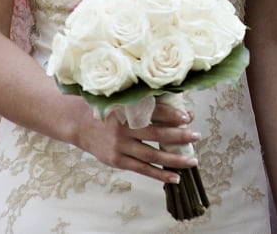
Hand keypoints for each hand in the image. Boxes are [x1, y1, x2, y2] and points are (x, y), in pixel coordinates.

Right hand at [73, 98, 201, 183]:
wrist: (79, 123)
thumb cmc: (108, 108)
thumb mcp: (124, 100)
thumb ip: (146, 103)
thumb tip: (177, 108)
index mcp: (127, 109)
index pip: (154, 112)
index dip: (173, 115)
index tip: (189, 117)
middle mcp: (124, 128)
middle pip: (156, 134)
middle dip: (179, 136)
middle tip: (196, 136)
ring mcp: (120, 146)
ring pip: (152, 155)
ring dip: (174, 159)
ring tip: (191, 161)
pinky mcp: (117, 160)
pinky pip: (142, 169)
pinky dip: (159, 174)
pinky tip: (174, 177)